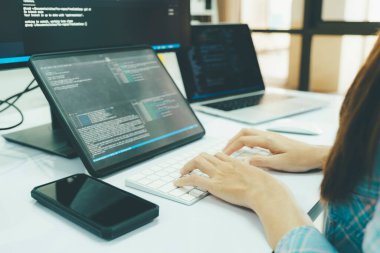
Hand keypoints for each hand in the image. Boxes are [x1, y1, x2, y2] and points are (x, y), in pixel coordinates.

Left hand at [175, 152, 312, 248]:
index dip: (210, 158)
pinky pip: (194, 179)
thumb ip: (250, 168)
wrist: (265, 191)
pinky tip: (178, 183)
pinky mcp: (214, 185)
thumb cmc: (265, 185)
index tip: (207, 162)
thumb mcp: (258, 172)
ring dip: (187, 166)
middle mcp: (225, 165)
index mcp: (235, 162)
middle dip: (195, 160)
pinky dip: (183, 180)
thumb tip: (250, 166)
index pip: (218, 155)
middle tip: (190, 166)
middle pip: (205, 156)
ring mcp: (218, 174)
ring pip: (197, 162)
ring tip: (182, 172)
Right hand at [223, 128, 329, 171]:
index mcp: (268, 140)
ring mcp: (271, 136)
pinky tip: (246, 149)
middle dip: (232, 140)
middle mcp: (268, 135)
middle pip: (244, 132)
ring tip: (232, 149)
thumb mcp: (280, 163)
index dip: (232, 147)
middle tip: (225, 151)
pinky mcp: (274, 139)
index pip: (243, 140)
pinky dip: (246, 141)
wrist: (315, 155)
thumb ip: (262, 162)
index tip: (225, 155)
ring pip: (249, 133)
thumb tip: (245, 161)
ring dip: (238, 139)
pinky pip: (255, 136)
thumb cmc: (301, 159)